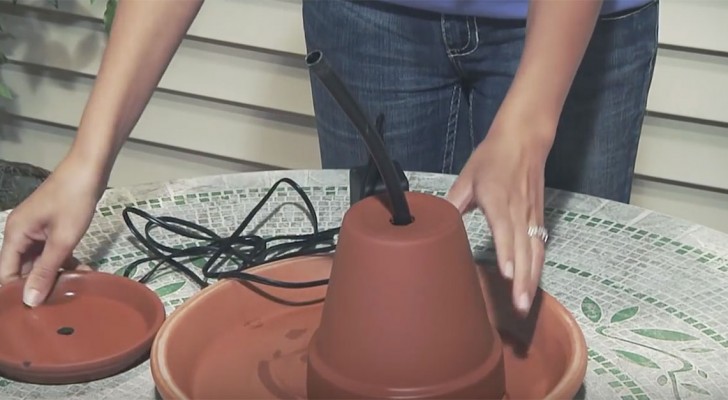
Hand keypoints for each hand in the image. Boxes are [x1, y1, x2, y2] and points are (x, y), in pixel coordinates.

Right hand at [0, 156, 103, 306]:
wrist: (89, 169)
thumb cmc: (73, 202)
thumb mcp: (62, 240)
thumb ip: (46, 270)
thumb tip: (29, 300)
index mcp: (14, 235)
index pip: (6, 273)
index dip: (17, 293)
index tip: (32, 313)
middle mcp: (20, 233)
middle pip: (22, 268)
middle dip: (40, 284)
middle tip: (58, 304)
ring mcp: (36, 229)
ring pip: (40, 260)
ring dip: (56, 273)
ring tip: (74, 289)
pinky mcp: (51, 227)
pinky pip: (52, 250)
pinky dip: (64, 261)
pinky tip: (83, 272)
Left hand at [447, 120, 552, 314]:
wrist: (524, 140)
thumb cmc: (492, 158)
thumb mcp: (467, 177)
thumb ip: (453, 203)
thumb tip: (433, 226)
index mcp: (497, 197)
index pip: (504, 228)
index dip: (506, 251)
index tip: (507, 274)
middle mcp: (517, 209)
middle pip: (523, 248)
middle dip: (523, 279)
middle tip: (519, 307)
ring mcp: (531, 215)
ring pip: (535, 252)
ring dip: (532, 279)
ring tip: (525, 305)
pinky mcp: (538, 218)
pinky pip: (540, 247)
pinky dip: (537, 269)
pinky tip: (532, 286)